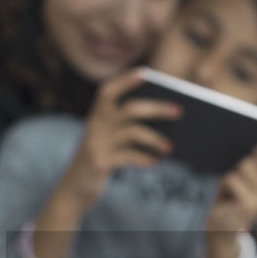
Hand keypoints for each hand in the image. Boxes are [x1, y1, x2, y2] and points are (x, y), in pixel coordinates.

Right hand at [54, 68, 178, 211]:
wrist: (77, 184)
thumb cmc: (104, 155)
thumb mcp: (111, 137)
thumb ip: (130, 126)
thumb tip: (167, 121)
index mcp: (98, 113)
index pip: (109, 90)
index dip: (126, 81)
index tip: (146, 74)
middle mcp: (96, 123)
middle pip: (130, 109)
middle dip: (157, 108)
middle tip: (179, 111)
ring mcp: (97, 142)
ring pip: (132, 132)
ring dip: (155, 138)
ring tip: (171, 147)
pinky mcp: (100, 162)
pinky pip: (128, 157)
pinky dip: (144, 158)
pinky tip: (156, 162)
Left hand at [204, 139, 256, 257]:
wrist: (224, 224)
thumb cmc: (235, 191)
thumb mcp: (250, 169)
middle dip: (251, 156)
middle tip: (242, 171)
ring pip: (246, 164)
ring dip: (234, 171)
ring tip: (232, 186)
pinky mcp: (251, 205)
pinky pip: (232, 179)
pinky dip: (224, 184)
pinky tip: (227, 196)